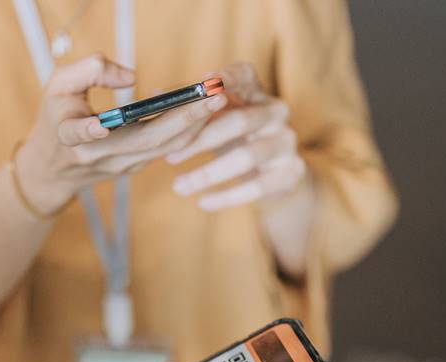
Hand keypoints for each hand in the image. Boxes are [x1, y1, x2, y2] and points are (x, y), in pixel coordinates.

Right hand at [16, 54, 228, 214]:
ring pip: (162, 148)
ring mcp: (121, 166)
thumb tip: (132, 76)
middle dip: (182, 118)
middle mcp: (99, 156)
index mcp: (70, 136)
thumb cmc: (55, 117)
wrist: (53, 169)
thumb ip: (89, 71)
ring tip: (216, 99)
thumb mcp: (57, 86)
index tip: (101, 125)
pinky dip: (185, 127)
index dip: (89, 131)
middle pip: (145, 141)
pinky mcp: (134, 168)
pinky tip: (201, 107)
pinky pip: (165, 148)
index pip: (79, 134)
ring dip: (193, 124)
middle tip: (212, 96)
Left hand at [167, 62, 307, 210]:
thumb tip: (154, 96)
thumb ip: (190, 108)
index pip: (245, 74)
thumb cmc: (236, 139)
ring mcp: (286, 142)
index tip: (204, 83)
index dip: (227, 77)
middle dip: (201, 139)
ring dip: (208, 174)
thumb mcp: (216, 120)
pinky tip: (203, 203)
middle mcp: (276, 112)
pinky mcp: (291, 171)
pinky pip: (257, 186)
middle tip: (169, 156)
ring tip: (178, 187)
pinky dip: (227, 197)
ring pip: (247, 157)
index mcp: (256, 92)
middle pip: (240, 120)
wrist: (273, 175)